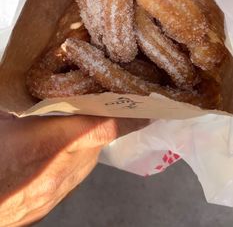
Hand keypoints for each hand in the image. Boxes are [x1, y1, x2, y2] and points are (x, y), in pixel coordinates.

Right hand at [0, 112, 146, 226]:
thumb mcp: (2, 120)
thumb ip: (21, 106)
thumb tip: (33, 94)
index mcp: (51, 143)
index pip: (105, 127)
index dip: (130, 115)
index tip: (149, 107)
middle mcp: (62, 171)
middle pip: (98, 143)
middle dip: (100, 122)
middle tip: (96, 103)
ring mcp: (57, 193)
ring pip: (85, 161)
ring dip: (83, 143)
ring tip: (66, 129)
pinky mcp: (48, 205)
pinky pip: (70, 178)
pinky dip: (69, 162)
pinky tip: (49, 155)